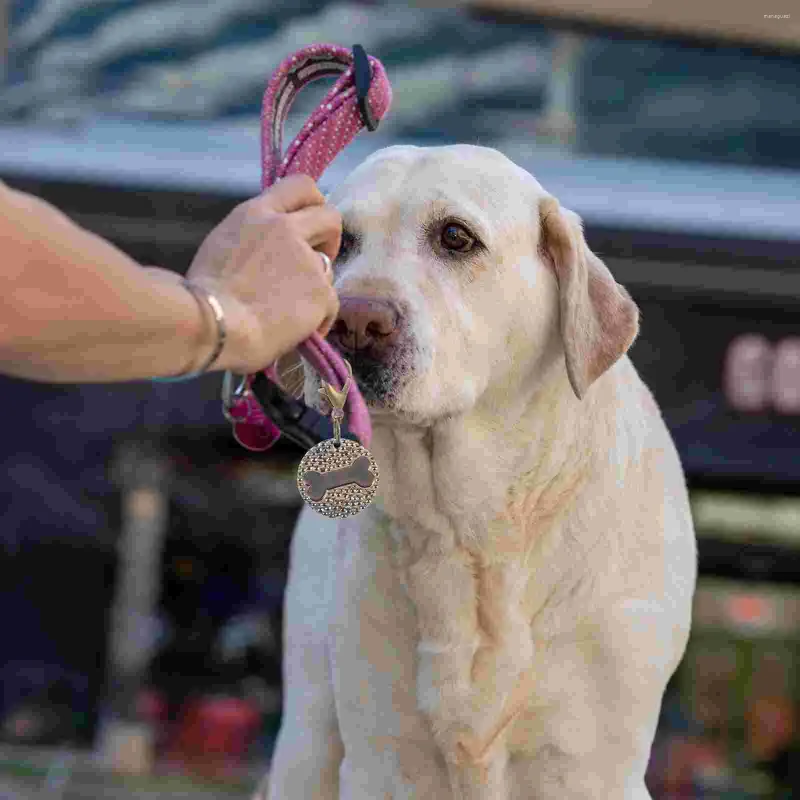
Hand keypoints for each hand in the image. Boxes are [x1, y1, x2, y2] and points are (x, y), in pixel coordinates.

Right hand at [186, 174, 340, 373]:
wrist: (215, 326)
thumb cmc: (204, 298)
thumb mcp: (221, 247)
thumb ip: (252, 240)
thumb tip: (268, 255)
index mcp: (256, 214)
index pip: (299, 186)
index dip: (313, 204)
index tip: (311, 225)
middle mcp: (286, 229)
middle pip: (330, 217)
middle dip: (330, 238)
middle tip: (319, 260)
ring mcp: (307, 260)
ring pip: (328, 268)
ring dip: (315, 287)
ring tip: (288, 311)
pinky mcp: (322, 291)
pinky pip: (329, 306)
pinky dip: (318, 321)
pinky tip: (297, 333)